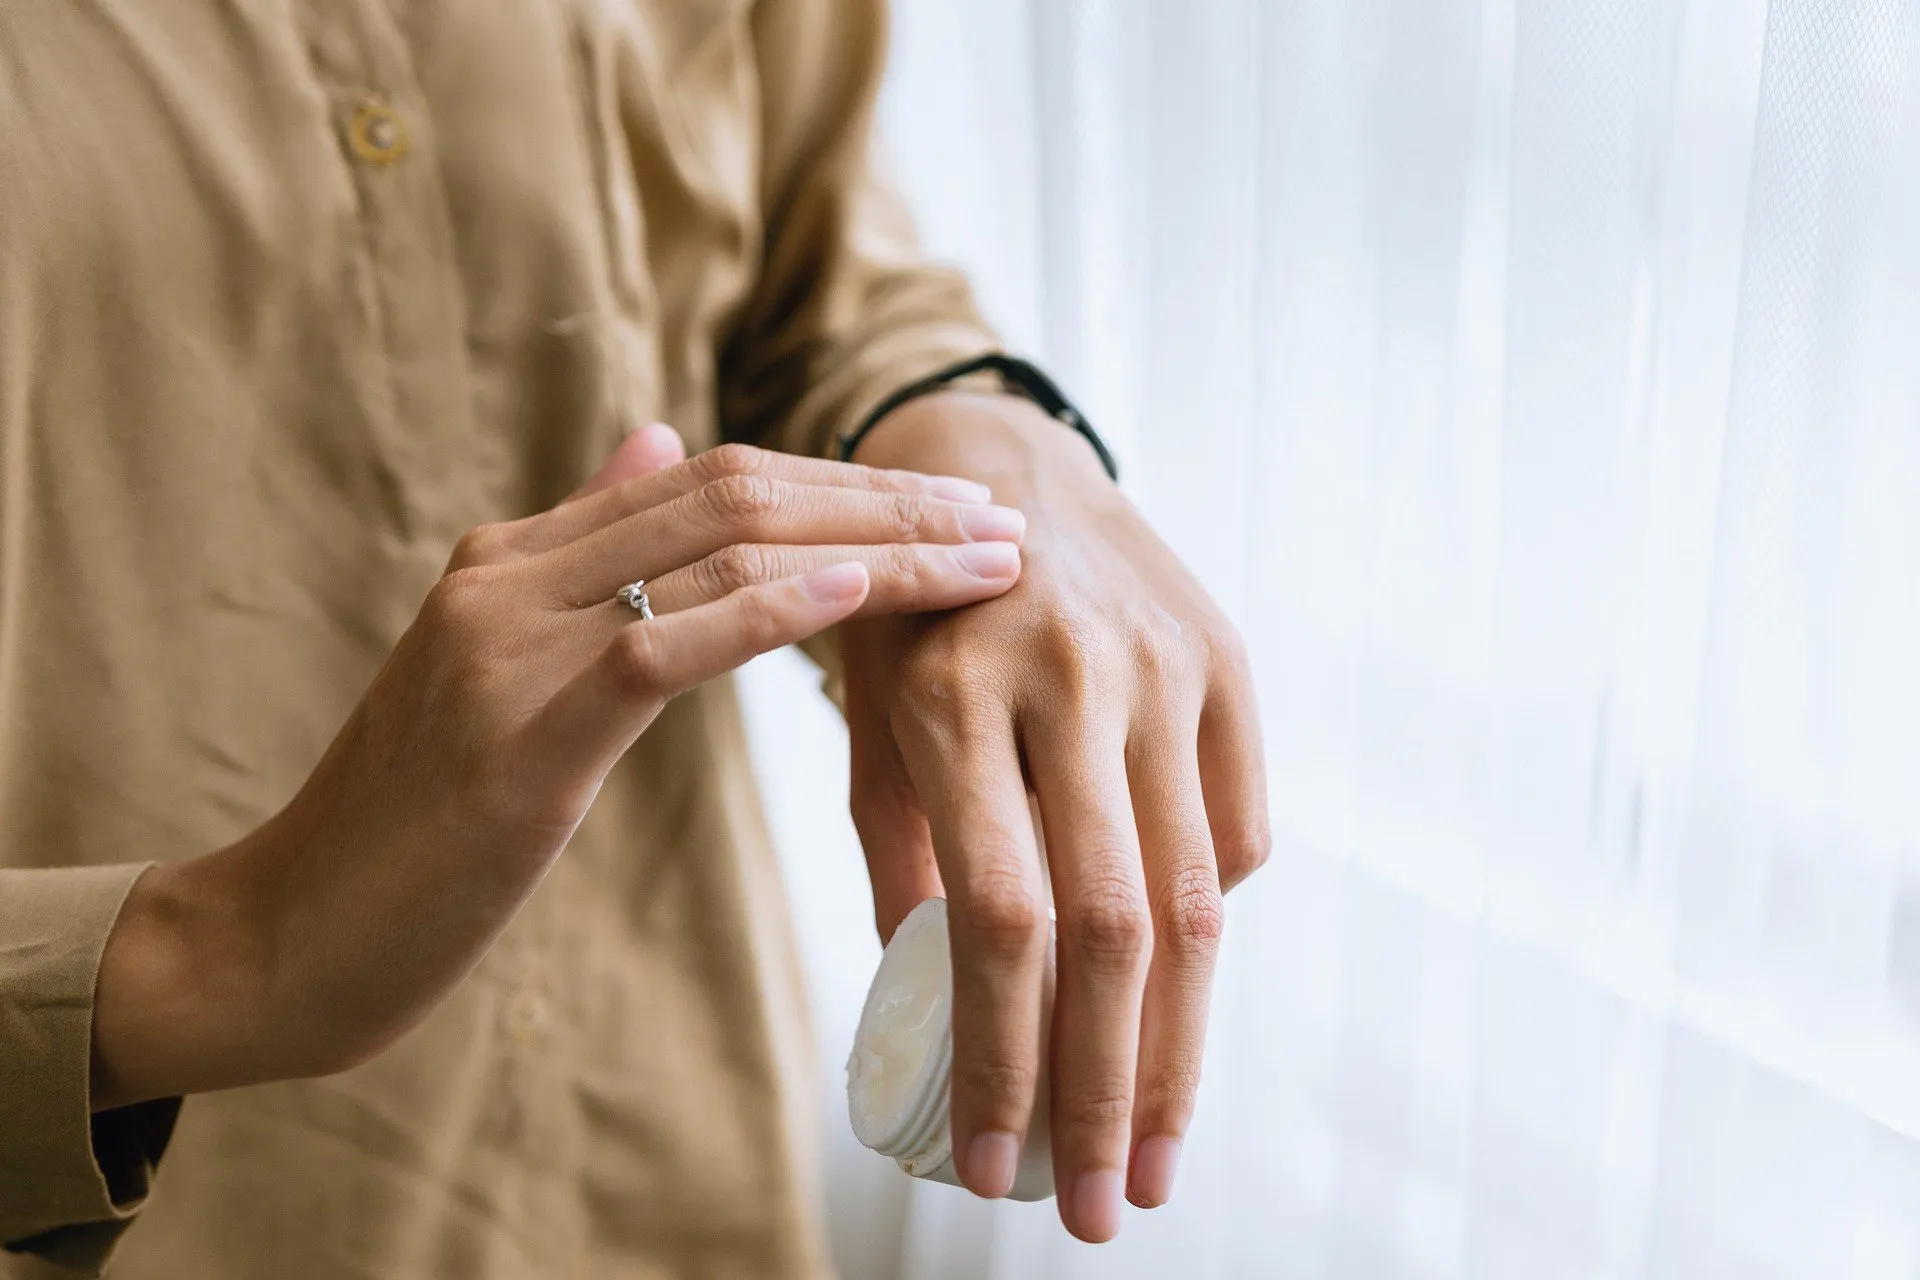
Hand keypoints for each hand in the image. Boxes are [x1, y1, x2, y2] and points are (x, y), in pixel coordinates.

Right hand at [90, 430, 1028, 1108]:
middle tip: (1005, 523)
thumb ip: (582, 559)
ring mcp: (507, 640)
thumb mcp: (505, 673)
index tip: (955, 513)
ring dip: (871, 547)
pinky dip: (772, 610)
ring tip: (984, 561)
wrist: (286, 938)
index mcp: (515, 555)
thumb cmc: (415, 826)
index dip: (845, 484)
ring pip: (718, 548)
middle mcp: (511, 572)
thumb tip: (659, 450)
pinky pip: (664, 642)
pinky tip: (862, 595)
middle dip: (885, 501)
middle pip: (735, 492)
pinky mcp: (518, 730)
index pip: (711, 480)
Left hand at [843, 394, 1269, 1241]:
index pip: (994, 916)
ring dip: (1179, 1050)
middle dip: (1105, 1091)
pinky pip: (1237, 834)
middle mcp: (1070, 675)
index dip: (1000, 1058)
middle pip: (1111, 928)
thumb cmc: (905, 618)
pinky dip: (1205, 927)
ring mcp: (1164, 665)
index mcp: (951, 691)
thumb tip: (934, 1018)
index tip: (987, 1168)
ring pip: (1193, 899)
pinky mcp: (1229, 662)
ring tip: (1154, 1158)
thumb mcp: (868, 722)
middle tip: (1097, 1209)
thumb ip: (902, 859)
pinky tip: (1171, 995)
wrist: (996, 463)